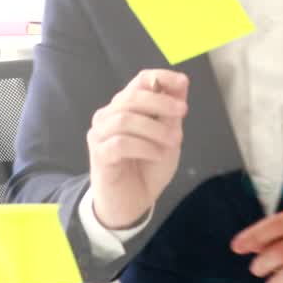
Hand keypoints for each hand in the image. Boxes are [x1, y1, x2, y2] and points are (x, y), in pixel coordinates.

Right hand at [86, 69, 188, 228]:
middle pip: (132, 97)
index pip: (140, 81)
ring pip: (125, 119)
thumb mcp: (168, 138)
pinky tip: (157, 154)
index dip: (161, 77)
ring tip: (174, 141)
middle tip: (183, 112)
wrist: (131, 204)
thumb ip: (172, 113)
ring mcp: (100, 135)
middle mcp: (109, 115)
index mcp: (126, 106)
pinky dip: (144, 147)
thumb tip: (182, 83)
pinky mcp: (99, 155)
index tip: (183, 82)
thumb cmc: (148, 168)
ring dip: (155, 128)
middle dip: (161, 102)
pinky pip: (120, 144)